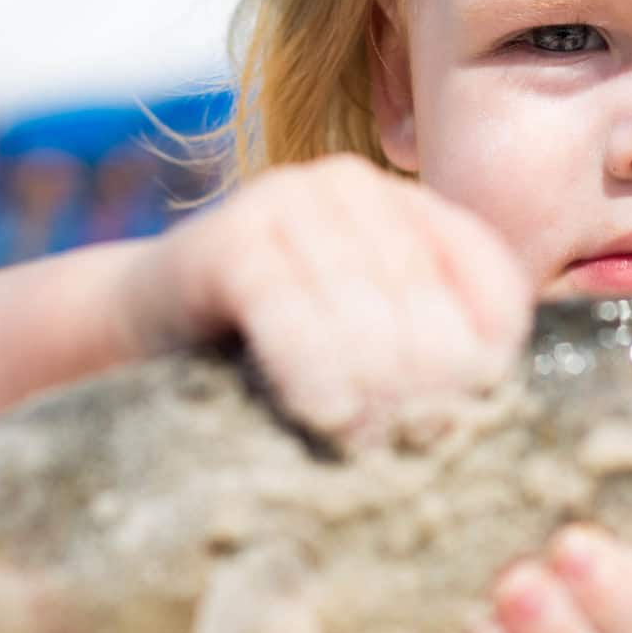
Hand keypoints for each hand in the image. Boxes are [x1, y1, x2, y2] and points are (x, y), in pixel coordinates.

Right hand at [117, 154, 532, 444]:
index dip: (490, 359)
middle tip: (410, 444)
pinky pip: (291, 310)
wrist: (132, 325)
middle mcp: (356, 188)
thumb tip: (499, 405)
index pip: (491, 283)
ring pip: (365, 314)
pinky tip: (325, 414)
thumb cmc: (265, 352)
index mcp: (410, 210)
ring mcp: (291, 200)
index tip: (470, 415)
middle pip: (430, 306)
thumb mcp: (361, 344)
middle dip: (426, 389)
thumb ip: (427, 358)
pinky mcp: (230, 237)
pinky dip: (314, 369)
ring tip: (368, 442)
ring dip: (374, 392)